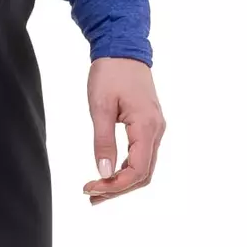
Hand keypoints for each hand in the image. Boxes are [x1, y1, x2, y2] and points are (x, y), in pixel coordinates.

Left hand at [82, 57, 164, 202]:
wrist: (123, 49)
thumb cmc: (111, 73)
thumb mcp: (100, 107)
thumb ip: (103, 141)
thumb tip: (103, 172)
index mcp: (146, 126)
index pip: (137, 170)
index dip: (115, 186)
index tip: (89, 188)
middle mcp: (156, 130)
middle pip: (144, 174)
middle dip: (118, 189)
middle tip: (91, 196)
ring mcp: (155, 129)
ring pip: (144, 167)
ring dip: (122, 182)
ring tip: (96, 191)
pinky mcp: (149, 126)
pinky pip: (142, 156)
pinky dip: (127, 169)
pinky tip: (109, 174)